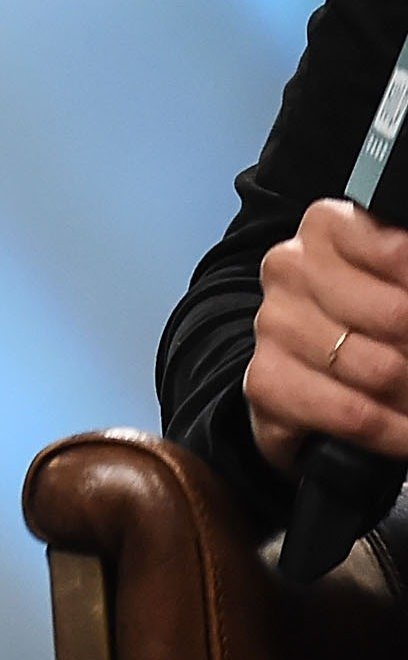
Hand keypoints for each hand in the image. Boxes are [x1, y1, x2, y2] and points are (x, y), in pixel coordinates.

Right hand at [247, 199, 407, 468]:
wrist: (311, 371)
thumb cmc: (371, 319)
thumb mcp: (398, 284)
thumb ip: (407, 277)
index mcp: (327, 227)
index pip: (397, 253)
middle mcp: (289, 267)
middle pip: (395, 316)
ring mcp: (272, 324)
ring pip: (379, 369)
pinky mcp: (265, 381)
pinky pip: (351, 415)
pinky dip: (393, 432)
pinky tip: (404, 432)